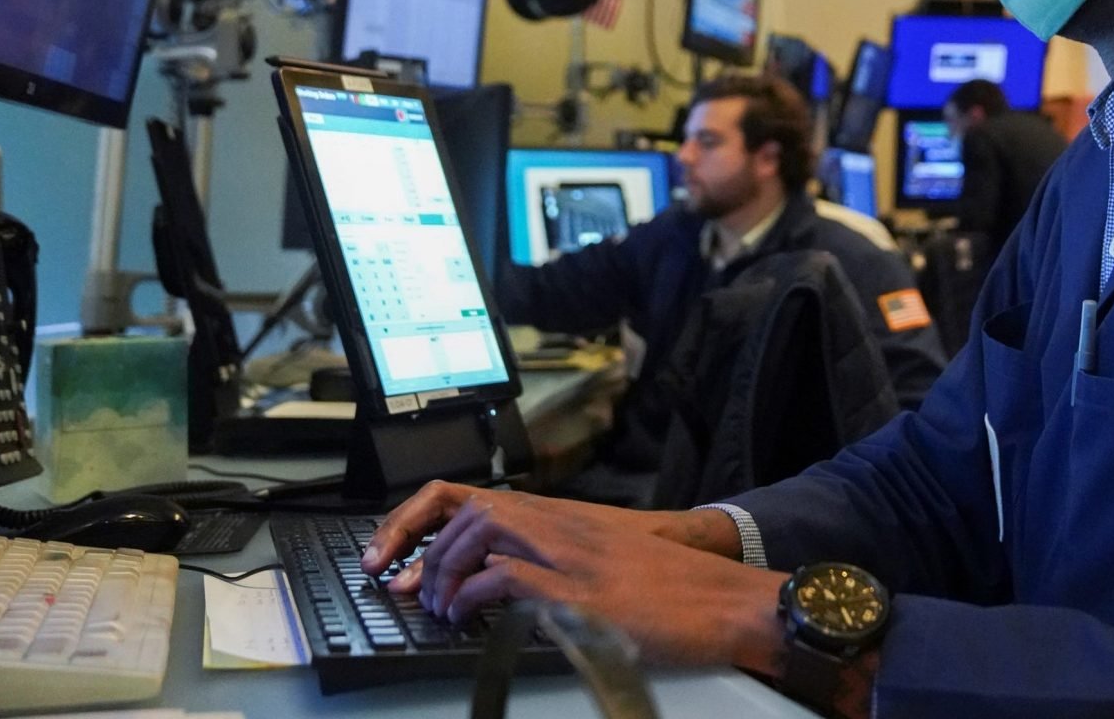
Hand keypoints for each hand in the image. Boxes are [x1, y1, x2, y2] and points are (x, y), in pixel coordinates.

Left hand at [411, 491, 788, 672]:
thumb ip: (548, 563)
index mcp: (558, 518)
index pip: (466, 496)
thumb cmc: (668, 587)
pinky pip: (508, 575)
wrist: (724, 597)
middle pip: (464, 509)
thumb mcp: (599, 561)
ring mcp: (569, 554)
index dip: (415, 520)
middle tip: (408, 589)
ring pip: (480, 530)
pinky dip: (476, 594)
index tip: (389, 556)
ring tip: (441, 606)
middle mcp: (558, 524)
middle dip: (419, 547)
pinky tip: (470, 617)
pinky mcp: (580, 591)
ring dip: (445, 569)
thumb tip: (489, 585)